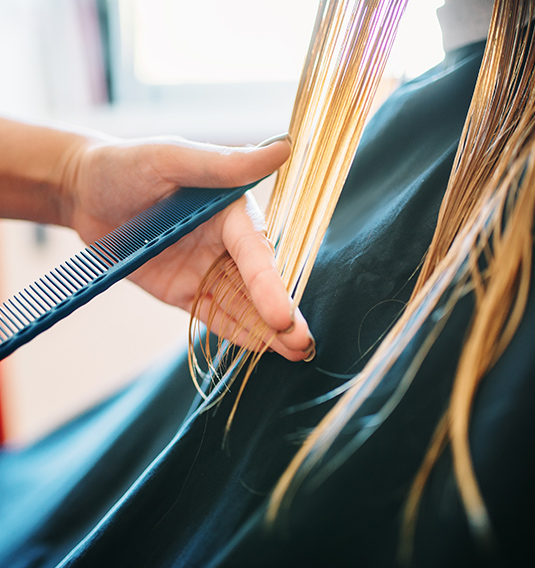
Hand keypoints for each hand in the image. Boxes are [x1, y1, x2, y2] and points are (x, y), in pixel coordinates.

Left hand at [61, 133, 313, 360]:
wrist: (83, 193)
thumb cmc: (126, 165)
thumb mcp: (172, 158)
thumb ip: (224, 164)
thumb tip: (283, 147)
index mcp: (230, 212)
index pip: (255, 251)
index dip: (269, 284)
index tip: (282, 315)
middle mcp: (225, 243)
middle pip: (258, 283)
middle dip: (281, 314)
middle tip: (303, 344)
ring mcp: (206, 270)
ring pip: (242, 304)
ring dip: (267, 331)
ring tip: (295, 355)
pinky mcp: (185, 291)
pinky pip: (213, 315)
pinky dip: (236, 332)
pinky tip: (260, 349)